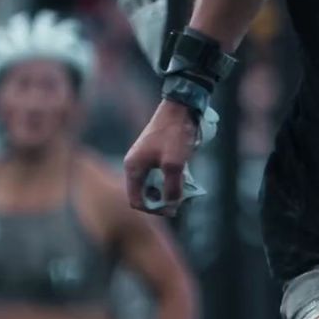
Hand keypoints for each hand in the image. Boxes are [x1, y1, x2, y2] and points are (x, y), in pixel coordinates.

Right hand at [124, 101, 198, 216]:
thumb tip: (171, 205)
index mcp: (133, 168)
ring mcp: (146, 159)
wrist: (181, 108)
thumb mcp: (175, 164)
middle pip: (145, 193)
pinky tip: (185, 181)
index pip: (135, 200)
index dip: (153, 209)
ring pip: (154, 184)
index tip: (172, 210)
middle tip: (180, 202)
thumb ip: (172, 187)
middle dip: (162, 200)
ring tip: (185, 192)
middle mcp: (136, 165)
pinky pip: (161, 174)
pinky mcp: (156, 155)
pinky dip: (171, 180)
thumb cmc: (175, 135)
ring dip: (168, 191)